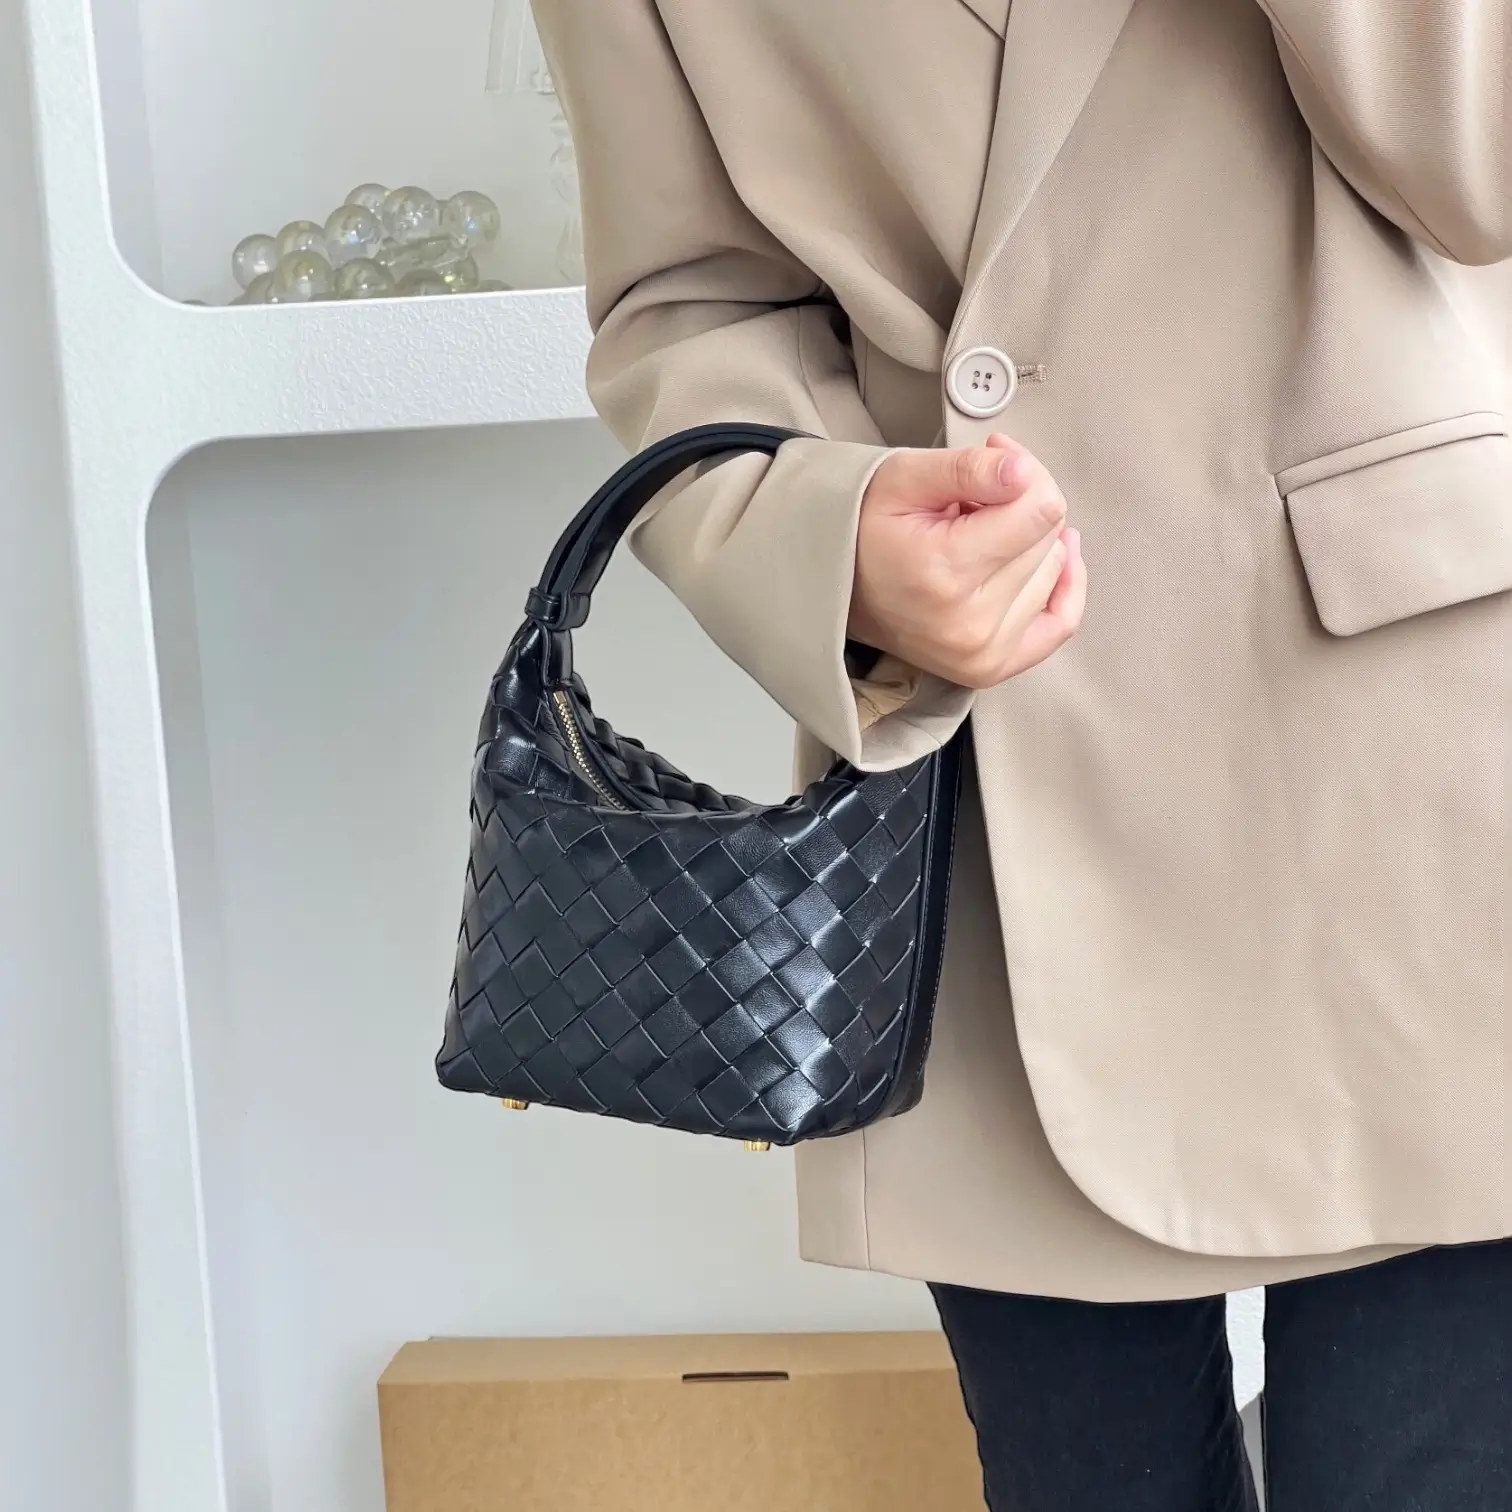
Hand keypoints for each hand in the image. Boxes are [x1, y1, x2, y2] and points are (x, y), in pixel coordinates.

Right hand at [848, 433, 1086, 688]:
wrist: (835, 589)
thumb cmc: (867, 529)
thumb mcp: (904, 478)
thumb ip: (966, 469)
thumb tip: (1025, 473)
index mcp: (943, 571)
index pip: (1039, 511)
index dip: (1024, 474)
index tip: (994, 462)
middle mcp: (966, 623)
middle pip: (1046, 540)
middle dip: (1021, 506)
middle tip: (974, 502)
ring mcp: (981, 653)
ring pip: (1053, 571)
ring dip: (1027, 545)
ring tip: (978, 538)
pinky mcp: (990, 668)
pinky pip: (1059, 624)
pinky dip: (1064, 587)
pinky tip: (1056, 558)